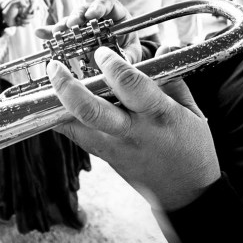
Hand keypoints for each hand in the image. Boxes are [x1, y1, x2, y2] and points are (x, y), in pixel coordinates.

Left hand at [1, 0, 33, 26]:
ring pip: (31, 20)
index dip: (33, 7)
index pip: (35, 4)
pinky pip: (28, 24)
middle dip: (27, 16)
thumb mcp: (13, 4)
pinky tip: (18, 22)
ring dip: (24, 20)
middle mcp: (27, 10)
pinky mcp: (25, 22)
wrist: (5, 19)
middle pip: (34, 14)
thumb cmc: (8, 10)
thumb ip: (19, 2)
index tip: (29, 11)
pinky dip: (23, 24)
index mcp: (25, 4)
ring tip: (18, 19)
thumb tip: (26, 5)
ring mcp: (26, 16)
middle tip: (21, 16)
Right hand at [35, 0, 141, 64]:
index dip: (98, 6)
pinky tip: (40, 32)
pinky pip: (60, 33)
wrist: (121, 60)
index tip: (92, 15)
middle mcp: (97, 17)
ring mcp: (84, 26)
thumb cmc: (128, 53)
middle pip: (85, 10)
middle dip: (77, 15)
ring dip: (63, 25)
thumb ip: (128, 56)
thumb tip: (122, 61)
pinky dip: (49, 33)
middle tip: (72, 23)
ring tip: (57, 31)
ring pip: (71, 20)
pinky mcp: (73, 37)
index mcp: (115, 15)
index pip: (107, 4)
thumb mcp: (132, 54)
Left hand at [47, 46, 220, 210]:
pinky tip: (57, 103)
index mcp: (159, 116)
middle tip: (55, 67)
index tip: (102, 52)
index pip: (131, 86)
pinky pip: (76, 136)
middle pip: (90, 111)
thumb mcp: (193, 111)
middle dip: (67, 87)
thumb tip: (164, 49)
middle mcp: (132, 132)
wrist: (185, 193)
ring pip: (75, 127)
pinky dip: (63, 119)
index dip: (112, 66)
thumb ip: (173, 80)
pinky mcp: (104, 157)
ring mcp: (114, 148)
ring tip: (50, 82)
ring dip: (57, 104)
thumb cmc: (192, 149)